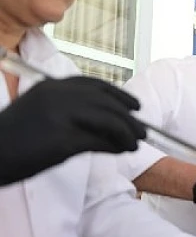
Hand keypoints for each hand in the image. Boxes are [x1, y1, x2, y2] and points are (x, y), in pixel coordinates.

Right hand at [0, 76, 145, 185]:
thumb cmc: (13, 138)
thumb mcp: (41, 113)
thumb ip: (71, 112)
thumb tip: (109, 124)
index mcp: (52, 86)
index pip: (94, 85)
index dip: (119, 96)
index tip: (134, 106)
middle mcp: (58, 96)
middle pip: (107, 103)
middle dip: (128, 117)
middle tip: (143, 130)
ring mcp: (61, 117)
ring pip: (109, 121)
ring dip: (127, 133)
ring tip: (136, 143)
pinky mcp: (62, 140)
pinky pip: (99, 141)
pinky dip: (115, 146)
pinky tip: (121, 150)